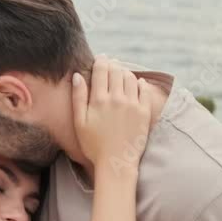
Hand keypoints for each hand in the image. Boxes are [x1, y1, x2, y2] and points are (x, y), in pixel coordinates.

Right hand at [71, 56, 151, 177]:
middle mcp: (117, 98)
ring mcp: (132, 104)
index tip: (100, 58)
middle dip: (113, 64)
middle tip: (111, 63)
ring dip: (125, 71)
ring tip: (121, 72)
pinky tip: (137, 83)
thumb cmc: (94, 145)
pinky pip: (144, 90)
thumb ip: (78, 97)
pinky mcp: (144, 111)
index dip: (101, 61)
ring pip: (130, 77)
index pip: (101, 70)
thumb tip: (77, 76)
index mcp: (99, 99)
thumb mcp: (79, 122)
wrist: (116, 162)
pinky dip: (140, 83)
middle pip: (116, 70)